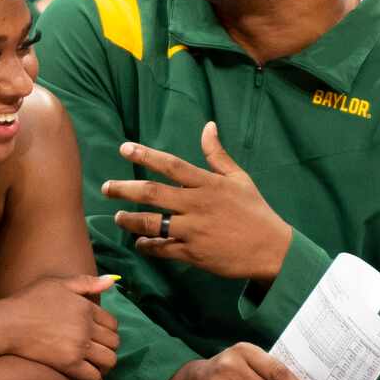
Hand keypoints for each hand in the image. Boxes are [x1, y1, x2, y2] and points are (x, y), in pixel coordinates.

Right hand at [1, 274, 119, 379]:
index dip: (109, 330)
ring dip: (106, 365)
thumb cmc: (29, 301)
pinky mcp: (70, 364)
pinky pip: (93, 376)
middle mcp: (87, 327)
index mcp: (86, 307)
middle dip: (109, 347)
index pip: (112, 323)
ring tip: (98, 367)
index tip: (101, 335)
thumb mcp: (57, 284)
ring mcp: (79, 346)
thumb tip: (112, 281)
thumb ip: (86, 282)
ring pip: (109, 360)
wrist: (8, 324)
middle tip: (100, 352)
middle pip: (113, 342)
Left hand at [102, 122, 292, 282]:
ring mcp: (194, 230)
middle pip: (152, 193)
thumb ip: (218, 155)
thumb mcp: (240, 179)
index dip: (146, 155)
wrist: (273, 250)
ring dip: (130, 220)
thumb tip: (208, 126)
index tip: (124, 148)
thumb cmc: (255, 211)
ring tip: (118, 216)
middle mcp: (197, 205)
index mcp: (208, 184)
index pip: (171, 165)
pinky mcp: (193, 254)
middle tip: (106, 187)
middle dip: (125, 189)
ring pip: (152, 223)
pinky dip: (147, 245)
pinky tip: (140, 242)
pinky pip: (162, 248)